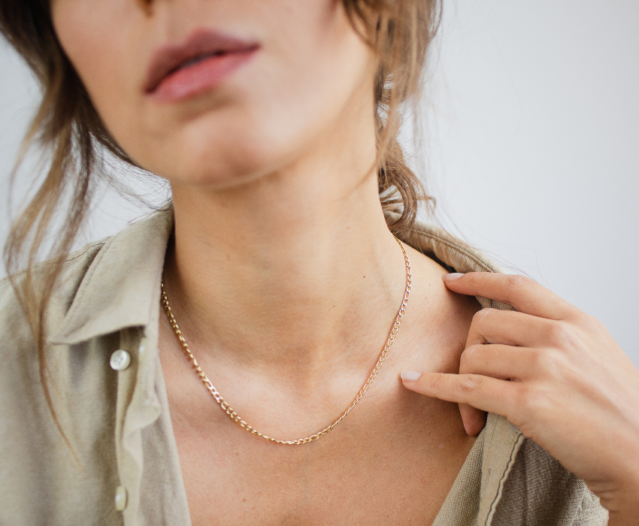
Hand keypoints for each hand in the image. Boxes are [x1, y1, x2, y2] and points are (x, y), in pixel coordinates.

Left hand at [401, 272, 638, 522]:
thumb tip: (513, 327)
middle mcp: (559, 337)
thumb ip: (558, 334)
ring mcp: (544, 367)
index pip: (517, 286)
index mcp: (576, 321)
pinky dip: (435, 385)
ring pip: (474, 355)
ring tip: (473, 413)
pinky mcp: (529, 402)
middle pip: (485, 321)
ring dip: (462, 381)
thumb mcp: (597, 354)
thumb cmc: (620, 410)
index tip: (451, 282)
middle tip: (471, 376)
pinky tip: (414, 381)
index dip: (478, 279)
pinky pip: (467, 387)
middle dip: (470, 348)